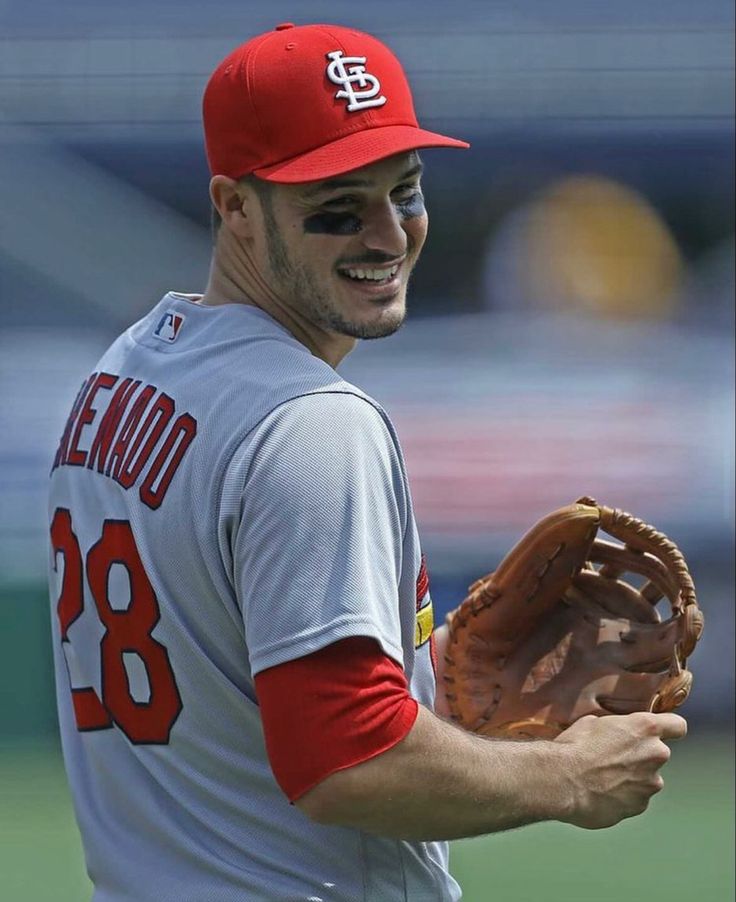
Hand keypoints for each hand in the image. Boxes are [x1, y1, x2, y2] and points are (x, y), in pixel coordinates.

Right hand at [554, 712, 686, 828]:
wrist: (562, 780)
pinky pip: (636, 798)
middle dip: (640, 755)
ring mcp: (650, 783)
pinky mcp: (640, 806)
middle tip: (613, 757)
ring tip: (602, 778)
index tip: (663, 732)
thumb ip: (615, 728)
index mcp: (645, 727)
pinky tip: (601, 793)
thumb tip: (614, 733)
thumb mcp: (593, 722)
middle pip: (658, 753)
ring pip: (646, 778)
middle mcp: (655, 754)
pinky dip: (623, 796)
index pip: (677, 725)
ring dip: (632, 778)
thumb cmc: (574, 747)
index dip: (670, 728)